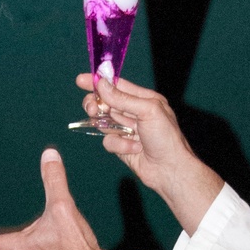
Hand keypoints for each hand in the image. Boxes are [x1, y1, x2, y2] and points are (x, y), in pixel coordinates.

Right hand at [76, 74, 223, 235]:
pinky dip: (119, 145)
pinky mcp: (121, 146)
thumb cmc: (166, 137)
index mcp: (143, 100)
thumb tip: (101, 84)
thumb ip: (123, 98)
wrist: (169, 169)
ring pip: (103, 122)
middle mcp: (134, 113)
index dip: (98, 82)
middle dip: (96, 105)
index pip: (116, 85)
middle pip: (105, 103)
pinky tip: (134, 149)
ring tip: (122, 133)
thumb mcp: (148, 111)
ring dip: (110, 128)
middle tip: (92, 109)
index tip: (80, 80)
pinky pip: (108, 141)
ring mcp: (126, 130)